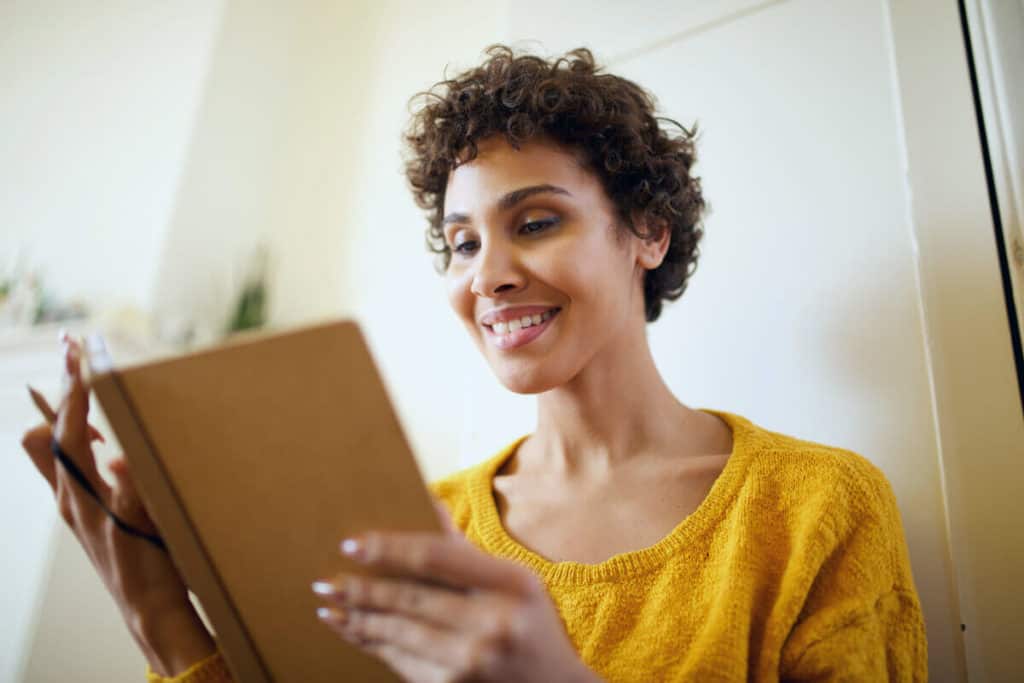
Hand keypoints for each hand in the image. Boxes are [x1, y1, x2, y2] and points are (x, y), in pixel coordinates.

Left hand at [19, 335, 214, 675]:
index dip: (73, 391)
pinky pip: (68, 464)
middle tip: (73, 352)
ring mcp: (73, 504)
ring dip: (65, 414)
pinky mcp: (84, 511)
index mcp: (80, 497)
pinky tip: (101, 436)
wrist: (148, 606)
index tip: (81, 357)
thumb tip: (120, 456)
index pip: (64, 432)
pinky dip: (78, 438)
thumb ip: (132, 488)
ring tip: (84, 384)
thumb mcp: (146, 524)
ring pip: (49, 448)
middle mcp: (68, 497)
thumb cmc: (150, 568)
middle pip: (41, 433)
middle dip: (57, 390)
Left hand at [311, 511, 598, 682]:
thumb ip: (467, 551)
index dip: (390, 548)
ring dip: (358, 617)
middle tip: (327, 579)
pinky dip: (372, 644)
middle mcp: (493, 624)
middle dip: (362, 588)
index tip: (353, 544)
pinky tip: (352, 629)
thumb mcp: (515, 583)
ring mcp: (472, 662)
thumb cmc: (531, 627)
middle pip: (412, 598)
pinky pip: (402, 662)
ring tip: (329, 603)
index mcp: (512, 584)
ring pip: (399, 632)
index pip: (438, 557)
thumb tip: (426, 502)